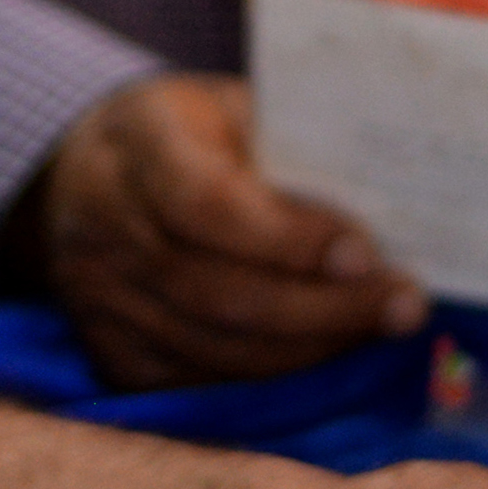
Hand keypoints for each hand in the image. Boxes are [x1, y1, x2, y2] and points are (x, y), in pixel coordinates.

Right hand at [13, 74, 427, 390]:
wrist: (82, 170)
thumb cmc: (189, 132)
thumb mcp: (232, 106)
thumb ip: (291, 147)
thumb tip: (389, 206)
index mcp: (136, 143)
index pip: (206, 205)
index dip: (288, 240)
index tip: (367, 254)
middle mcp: (101, 224)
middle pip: (216, 292)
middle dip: (323, 309)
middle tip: (404, 307)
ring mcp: (96, 296)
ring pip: (213, 348)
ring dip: (310, 349)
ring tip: (377, 330)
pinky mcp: (107, 350)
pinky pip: (197, 382)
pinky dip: (270, 376)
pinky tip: (323, 354)